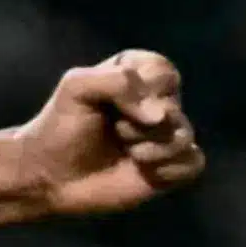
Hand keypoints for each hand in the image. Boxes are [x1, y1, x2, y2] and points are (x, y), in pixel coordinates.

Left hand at [17, 50, 205, 215]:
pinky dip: (169, 169)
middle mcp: (155, 102)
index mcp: (135, 74)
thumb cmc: (61, 126)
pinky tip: (143, 171)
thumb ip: (118, 83)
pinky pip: (195, 162)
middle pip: (172, 106)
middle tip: (114, 130)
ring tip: (126, 151)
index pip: (162, 70)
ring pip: (184, 134)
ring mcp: (165, 136)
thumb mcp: (76, 87)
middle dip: (138, 123)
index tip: (111, 102)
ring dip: (150, 147)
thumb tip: (160, 115)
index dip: (141, 89)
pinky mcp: (171, 167)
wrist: (50, 175)